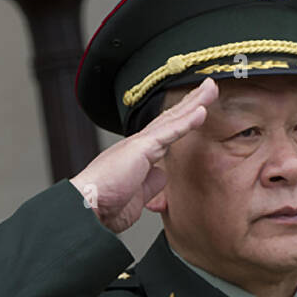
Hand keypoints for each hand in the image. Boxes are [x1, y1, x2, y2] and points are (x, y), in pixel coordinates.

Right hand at [69, 77, 217, 233]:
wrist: (86, 208)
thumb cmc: (104, 207)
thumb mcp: (136, 198)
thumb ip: (150, 185)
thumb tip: (161, 175)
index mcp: (135, 157)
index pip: (164, 133)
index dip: (181, 120)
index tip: (196, 109)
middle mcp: (137, 145)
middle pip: (169, 119)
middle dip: (190, 103)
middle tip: (207, 88)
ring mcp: (138, 145)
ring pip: (171, 120)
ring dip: (193, 103)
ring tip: (210, 88)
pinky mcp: (140, 149)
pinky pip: (168, 133)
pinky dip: (186, 122)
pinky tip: (201, 111)